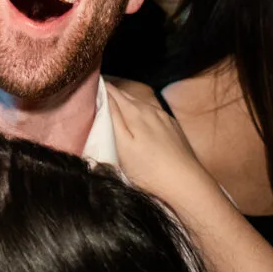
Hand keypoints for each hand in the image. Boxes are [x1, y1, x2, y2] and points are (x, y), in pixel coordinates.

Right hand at [105, 81, 219, 206]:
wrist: (185, 182)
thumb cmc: (148, 169)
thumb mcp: (123, 145)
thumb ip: (112, 118)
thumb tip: (103, 94)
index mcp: (135, 111)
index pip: (112, 91)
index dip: (99, 89)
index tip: (87, 93)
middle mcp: (150, 109)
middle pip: (126, 95)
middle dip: (111, 96)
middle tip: (96, 101)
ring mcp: (164, 117)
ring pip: (140, 104)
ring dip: (127, 105)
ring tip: (115, 112)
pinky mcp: (173, 127)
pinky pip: (153, 113)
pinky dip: (142, 114)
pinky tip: (139, 124)